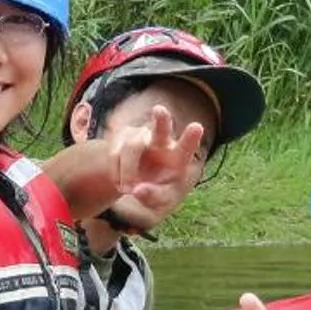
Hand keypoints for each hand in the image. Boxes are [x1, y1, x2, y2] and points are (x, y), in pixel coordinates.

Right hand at [109, 103, 206, 222]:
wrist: (137, 183)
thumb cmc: (157, 190)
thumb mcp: (161, 199)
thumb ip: (153, 196)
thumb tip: (137, 191)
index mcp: (178, 157)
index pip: (186, 147)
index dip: (191, 138)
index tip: (197, 126)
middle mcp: (162, 142)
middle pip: (161, 128)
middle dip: (161, 120)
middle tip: (159, 110)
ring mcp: (140, 136)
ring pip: (131, 147)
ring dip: (127, 171)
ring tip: (127, 190)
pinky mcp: (120, 137)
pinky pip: (114, 153)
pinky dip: (115, 172)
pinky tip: (120, 183)